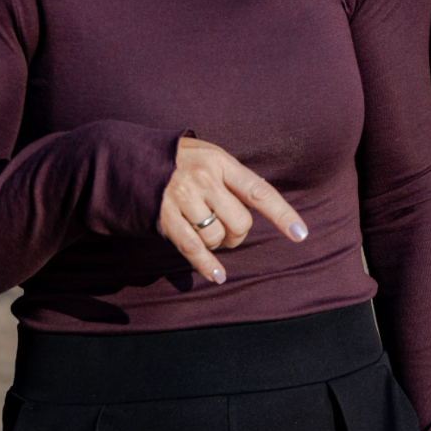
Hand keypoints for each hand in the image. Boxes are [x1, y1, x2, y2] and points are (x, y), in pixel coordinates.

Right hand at [156, 135, 306, 283]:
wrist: (130, 157)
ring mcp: (183, 199)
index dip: (282, 214)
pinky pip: (192, 248)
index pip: (259, 191)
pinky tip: (217, 276)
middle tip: (228, 229)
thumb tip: (259, 204)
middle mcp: (204, 180)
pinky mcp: (164, 218)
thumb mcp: (208, 155)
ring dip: (218, 243)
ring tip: (208, 231)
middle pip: (239, 222)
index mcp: (221, 162)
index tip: (300, 234)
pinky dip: (206, 265)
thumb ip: (232, 176)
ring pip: (217, 237)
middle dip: (239, 233)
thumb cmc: (179, 159)